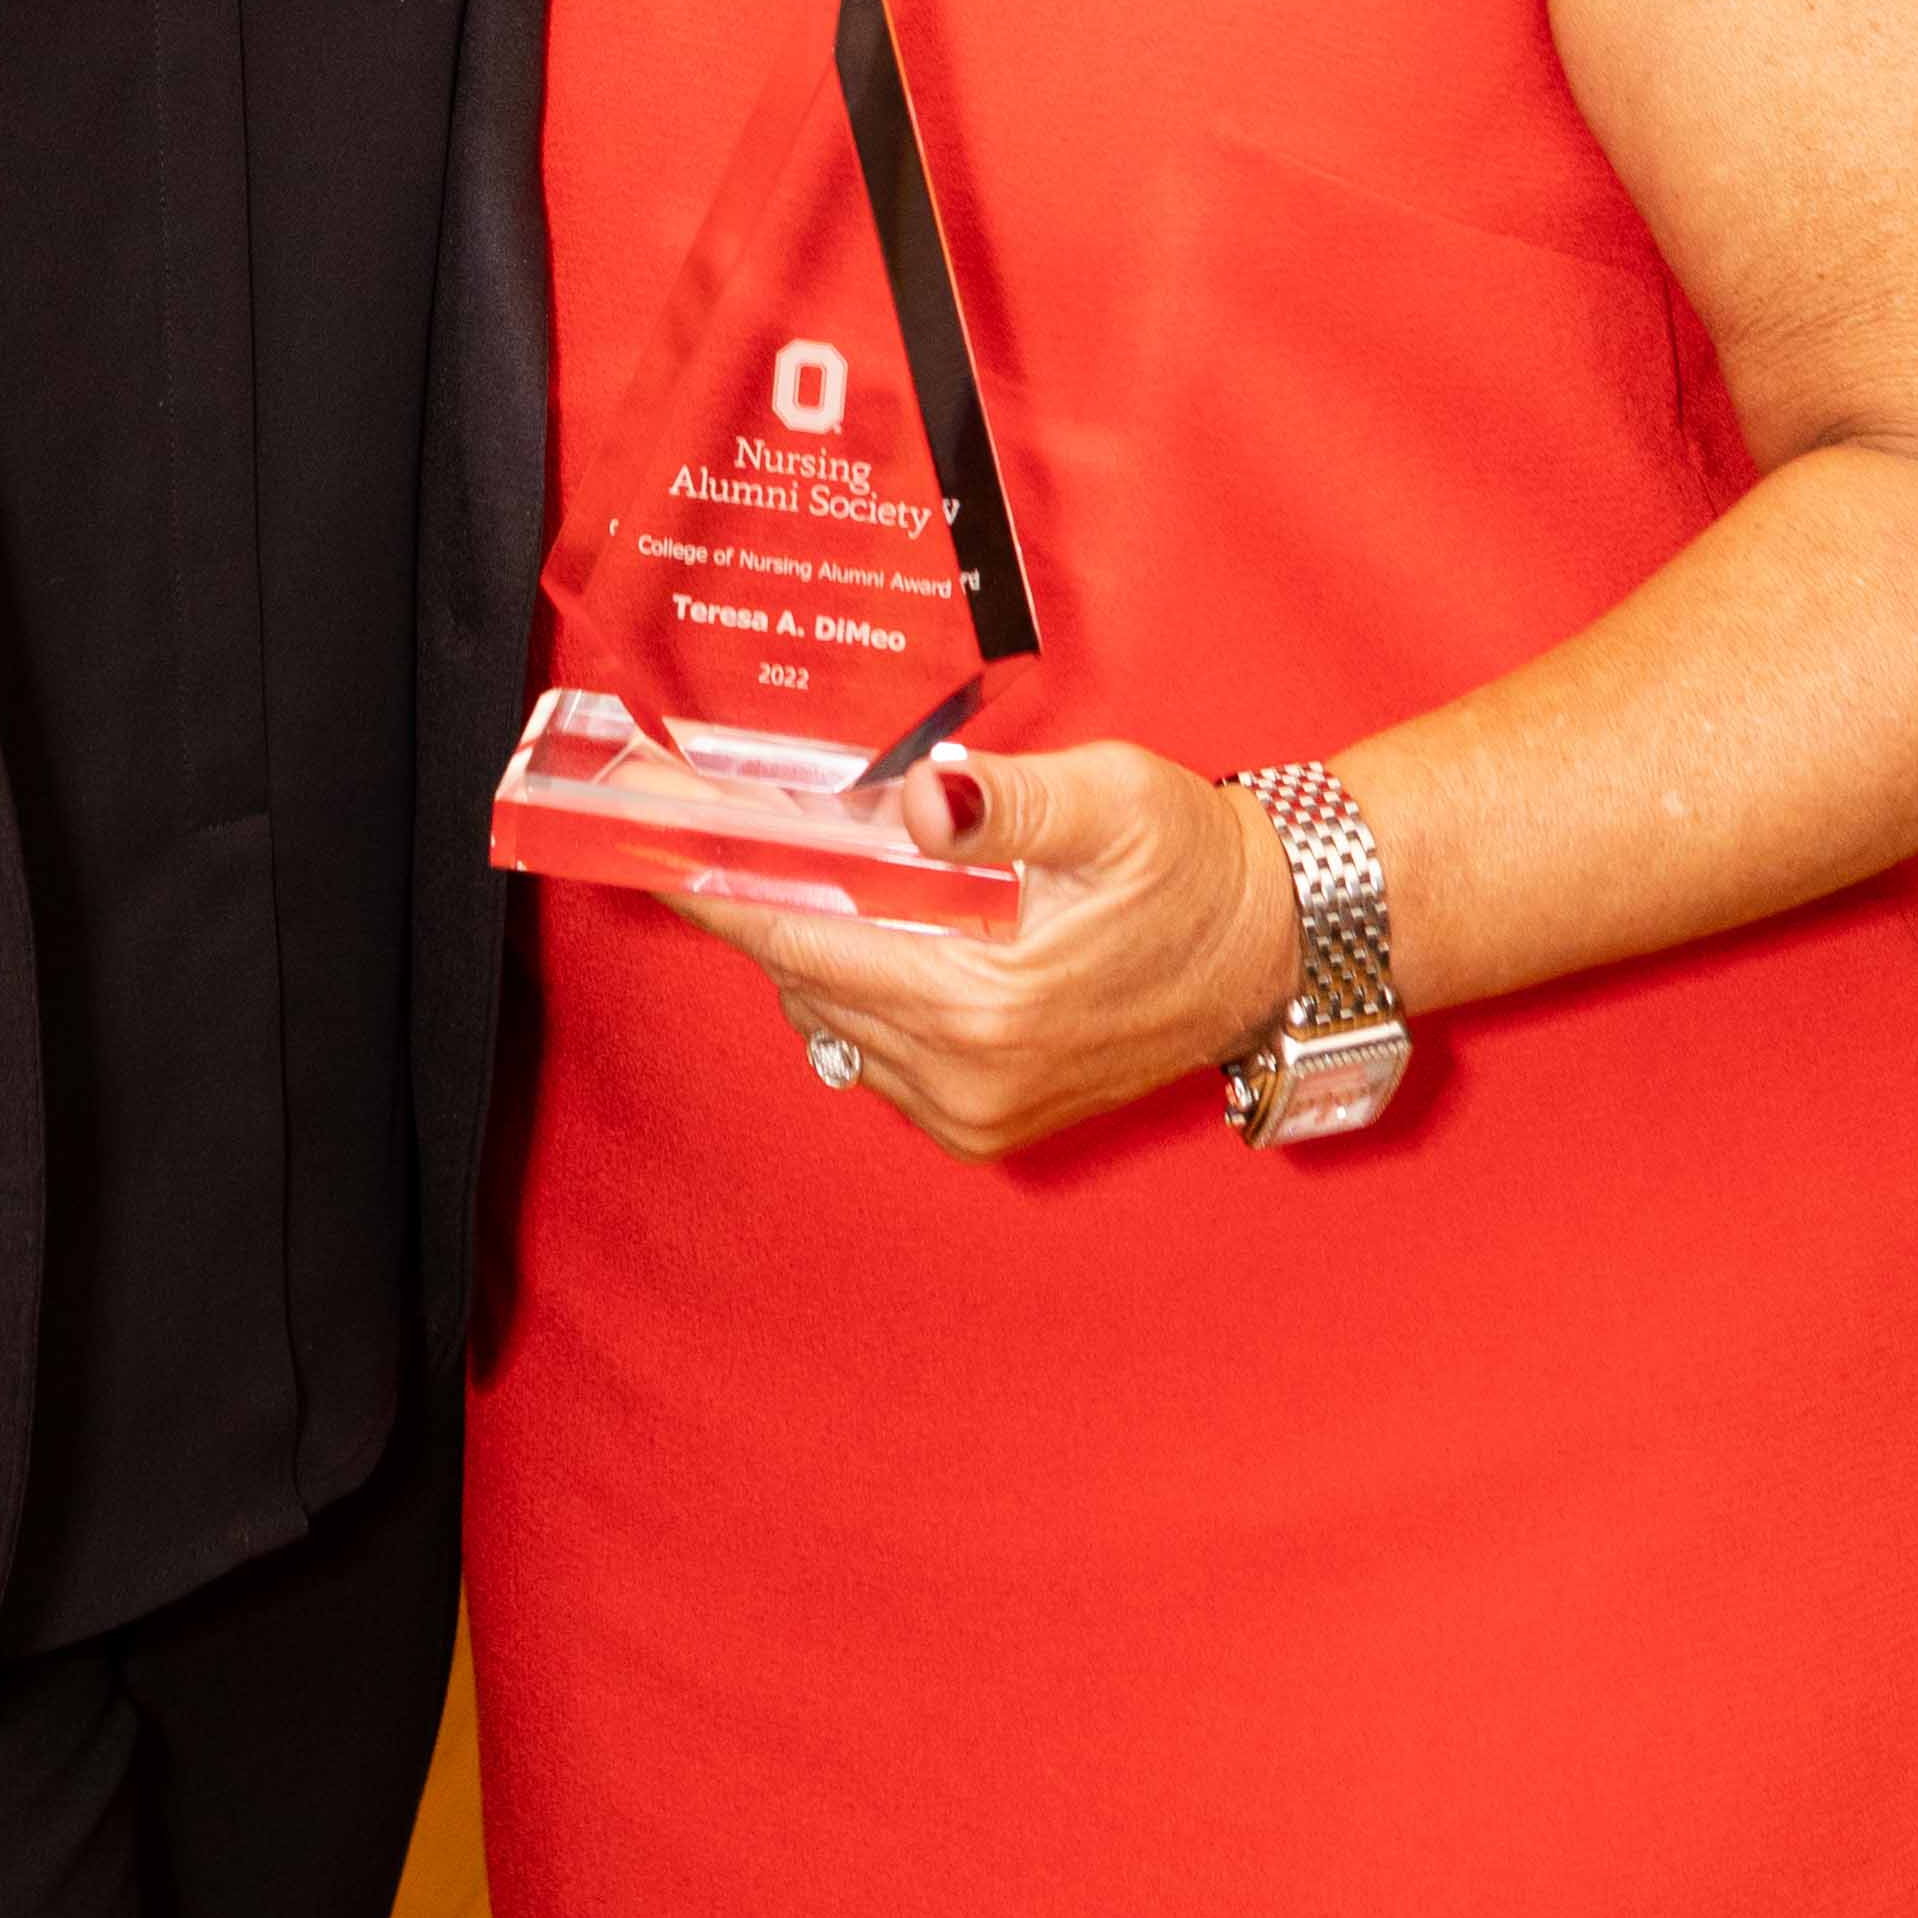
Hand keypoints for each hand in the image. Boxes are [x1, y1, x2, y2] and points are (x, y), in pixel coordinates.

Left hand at [688, 737, 1306, 1160]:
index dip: (718, 884)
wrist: (1270, 946)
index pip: (804, 936)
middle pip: (805, 974)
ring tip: (803, 862)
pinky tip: (873, 925)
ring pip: (830, 1013)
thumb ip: (1010, 801)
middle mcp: (964, 1074)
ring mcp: (971, 1109)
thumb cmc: (1192, 865)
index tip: (648, 843)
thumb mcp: (1113, 802)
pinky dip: (854, 987)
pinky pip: (871, 1050)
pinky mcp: (984, 1121)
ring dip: (810, 941)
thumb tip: (929, 796)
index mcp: (982, 1001)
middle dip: (757, 897)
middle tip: (707, 824)